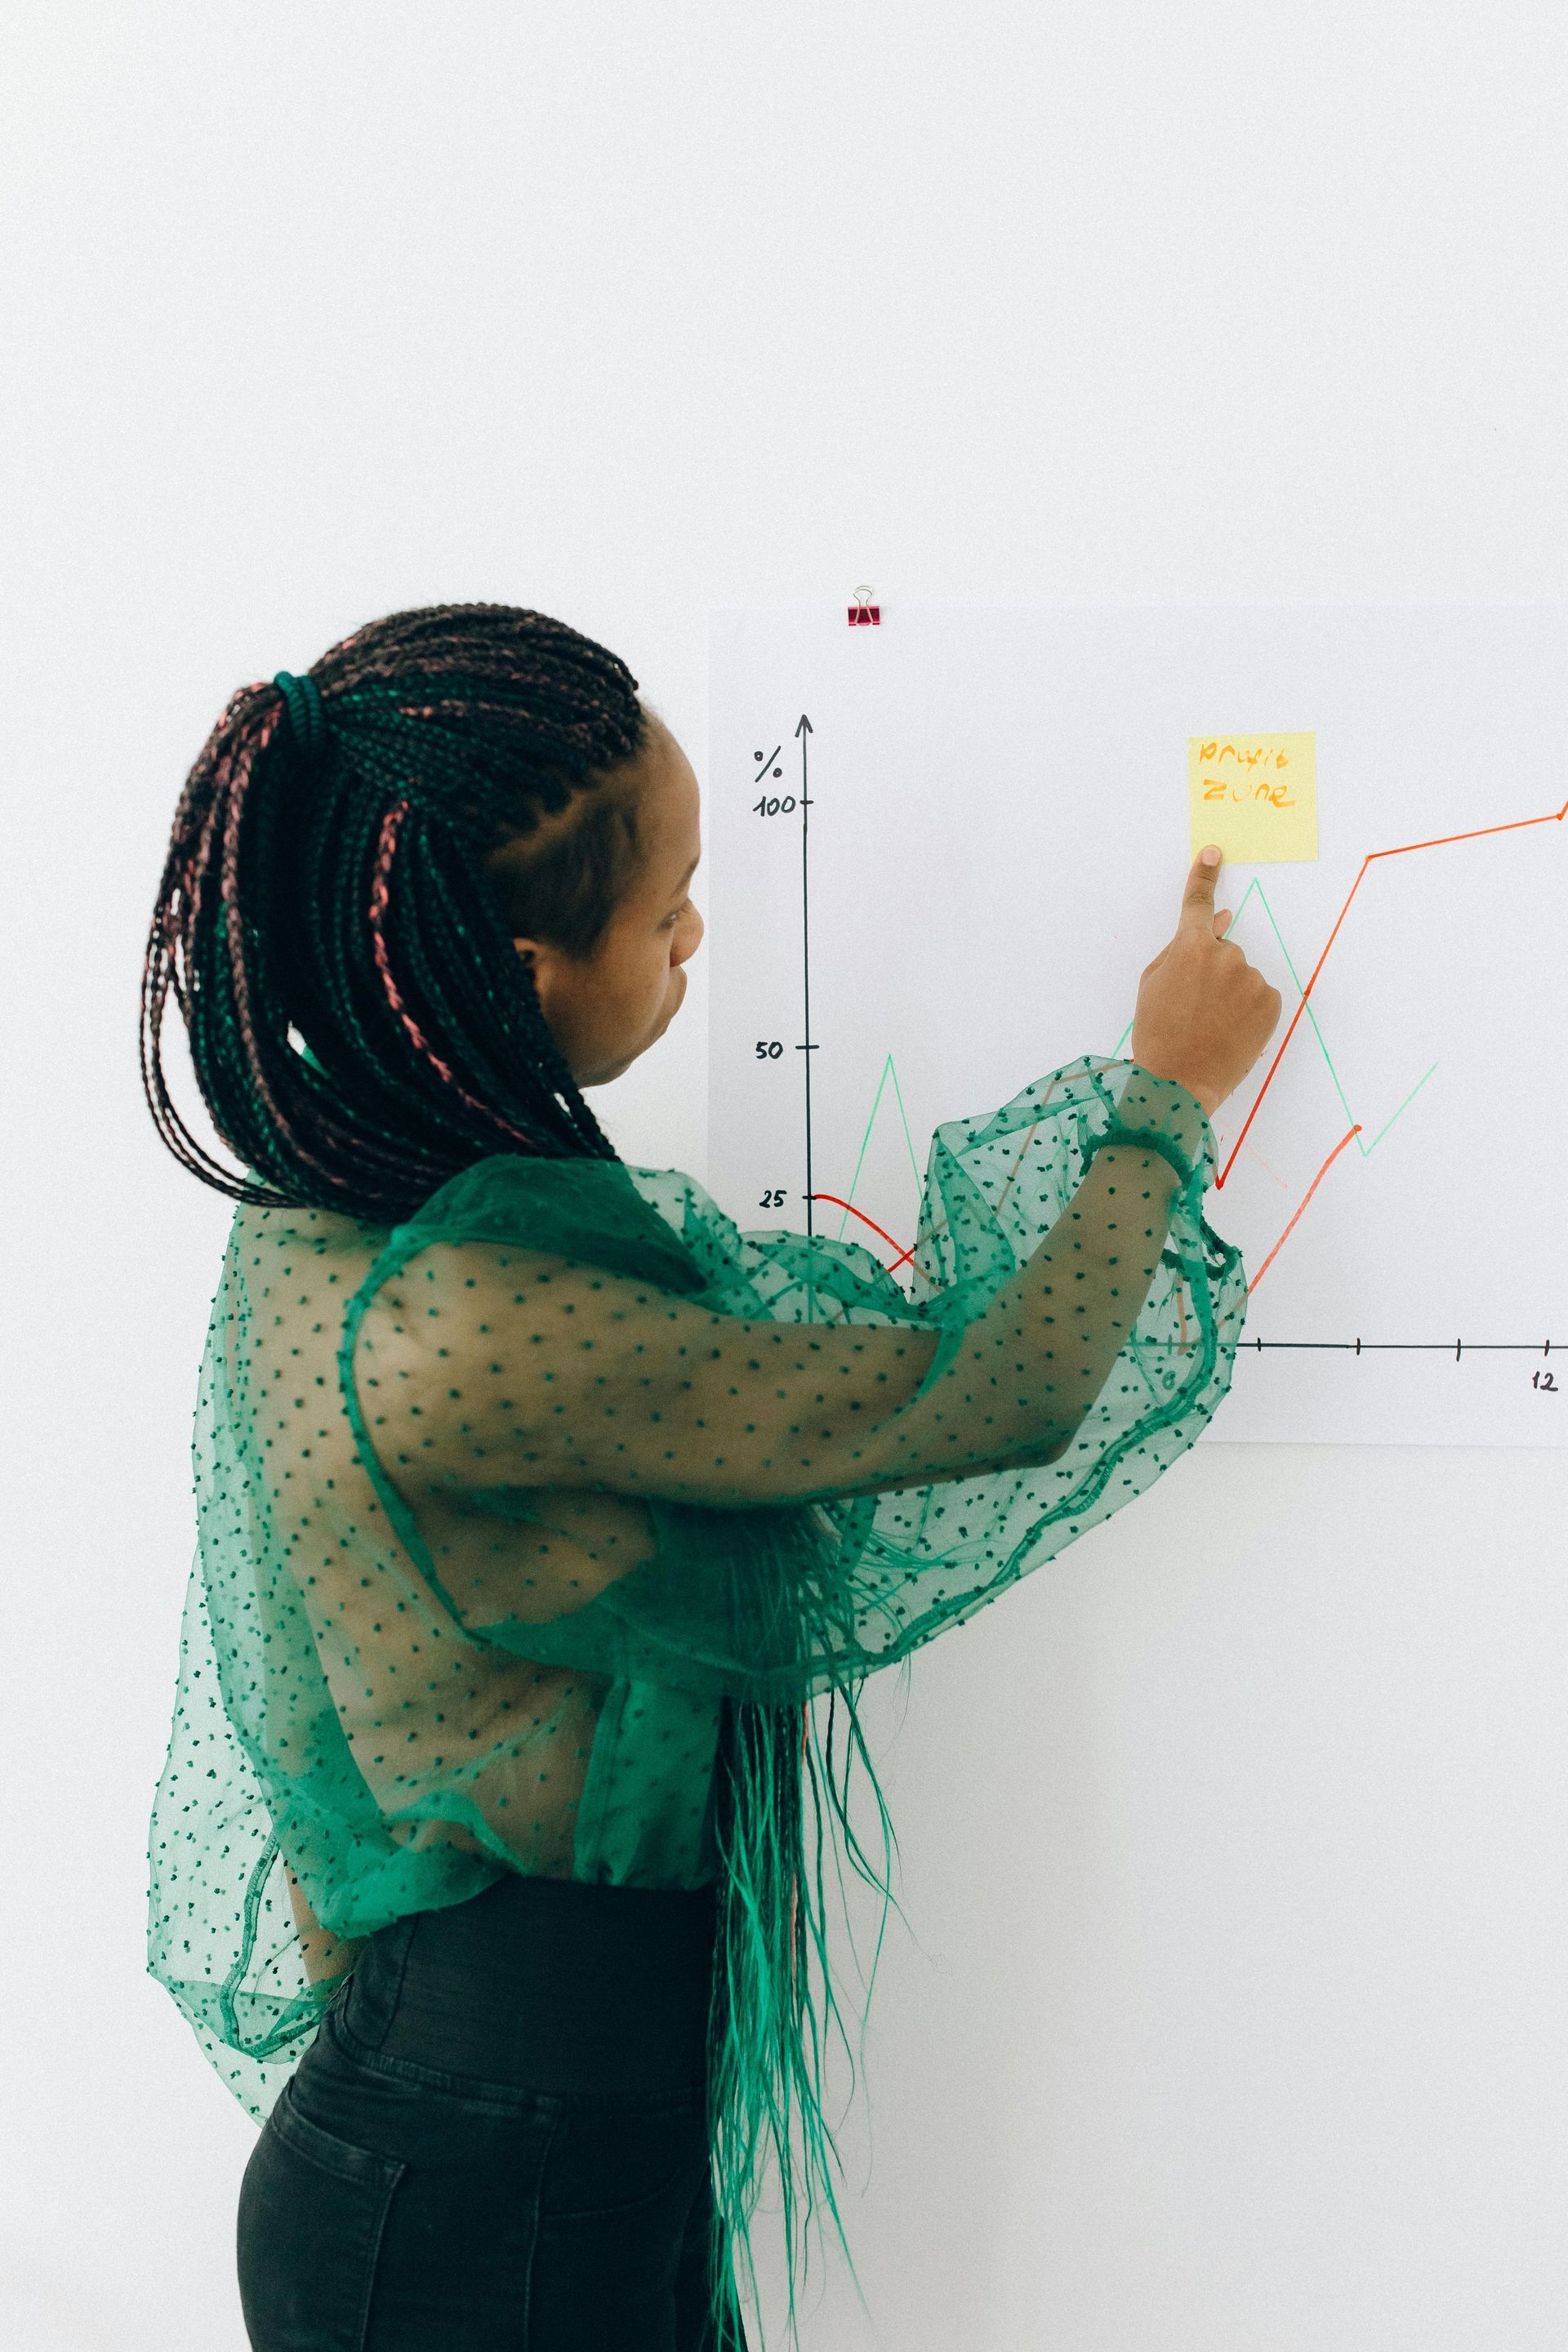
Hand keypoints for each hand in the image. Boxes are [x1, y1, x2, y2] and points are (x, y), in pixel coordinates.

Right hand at [1129, 846, 1282, 1116]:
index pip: (1197, 903)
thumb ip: (1182, 948)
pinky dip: (1248, 1010)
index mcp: (1190, 947)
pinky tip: (1229, 1031)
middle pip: (1223, 951)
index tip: (1213, 852)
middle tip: (1193, 1008)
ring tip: (1210, 1025)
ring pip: (1241, 976)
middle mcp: (1226, 956)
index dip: (1203, 876)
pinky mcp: (1271, 1002)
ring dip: (1230, 993)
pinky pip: (1259, 996)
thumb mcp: (1154, 985)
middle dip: (1211, 971)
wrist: (1178, 1082)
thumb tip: (1222, 920)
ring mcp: (1251, 979)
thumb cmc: (1157, 1034)